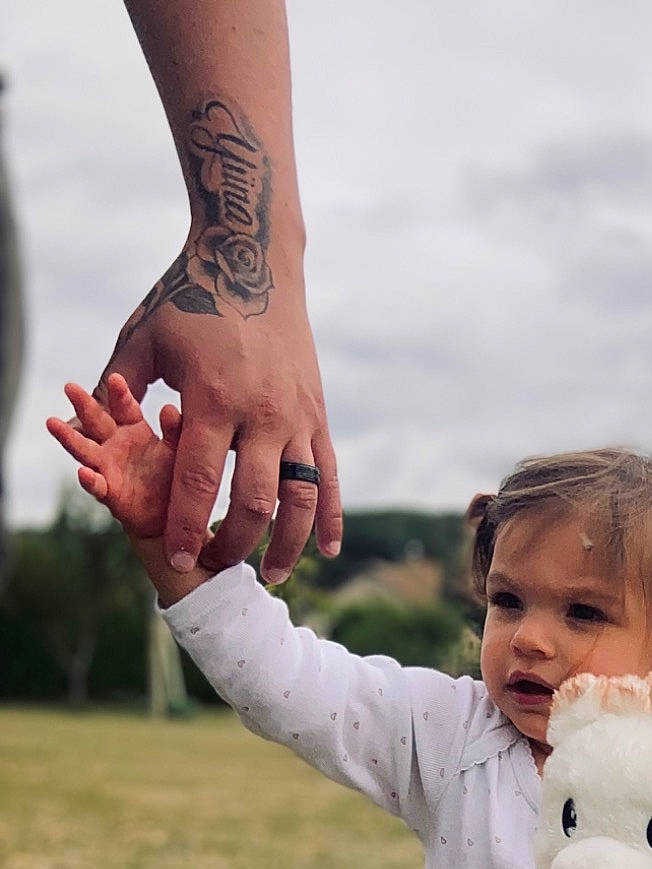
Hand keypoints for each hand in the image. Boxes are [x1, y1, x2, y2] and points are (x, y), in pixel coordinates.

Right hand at [47, 376, 181, 540]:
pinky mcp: (110, 495)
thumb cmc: (171, 476)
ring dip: (69, 438)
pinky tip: (84, 473)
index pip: (124, 407)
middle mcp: (115, 446)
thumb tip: (170, 409)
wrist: (170, 515)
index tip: (117, 379)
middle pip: (97, 422)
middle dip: (84, 405)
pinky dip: (90, 481)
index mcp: (133, 429)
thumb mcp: (178, 450)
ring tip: (53, 423)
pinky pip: (98, 486)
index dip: (120, 394)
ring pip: (86, 451)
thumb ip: (175, 431)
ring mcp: (108, 469)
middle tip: (70, 387)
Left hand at [99, 242, 340, 582]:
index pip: (199, 482)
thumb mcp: (143, 338)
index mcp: (214, 399)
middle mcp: (262, 415)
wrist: (252, 260)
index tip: (182, 560)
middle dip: (234, 544)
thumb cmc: (188, 298)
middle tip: (215, 568)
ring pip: (300, 498)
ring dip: (287, 544)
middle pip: (254, 501)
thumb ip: (114, 387)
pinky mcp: (318, 416)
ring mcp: (297, 417)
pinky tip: (327, 550)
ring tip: (272, 576)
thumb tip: (73, 425)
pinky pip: (329, 478)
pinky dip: (329, 517)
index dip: (190, 526)